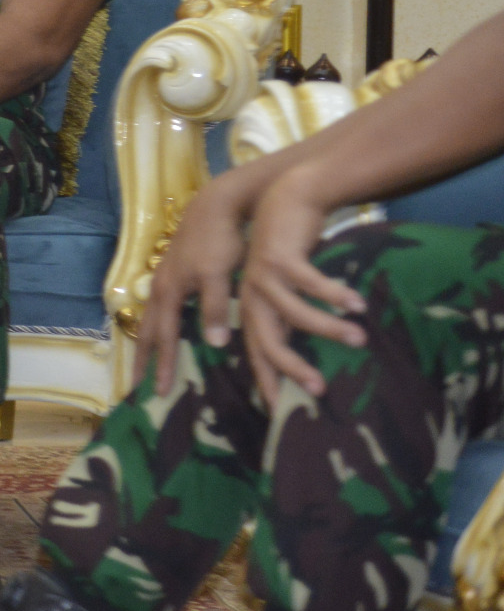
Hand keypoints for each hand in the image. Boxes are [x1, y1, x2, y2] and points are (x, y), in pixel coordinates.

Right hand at [141, 176, 254, 393]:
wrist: (216, 205)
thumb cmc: (220, 240)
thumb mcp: (219, 274)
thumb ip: (215, 307)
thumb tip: (215, 343)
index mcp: (169, 292)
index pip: (164, 337)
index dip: (161, 365)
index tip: (156, 392)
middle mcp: (161, 288)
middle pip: (147, 331)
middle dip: (143, 359)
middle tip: (136, 387)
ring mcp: (165, 279)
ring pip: (151, 319)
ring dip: (148, 343)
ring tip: (146, 363)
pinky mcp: (174, 274)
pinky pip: (161, 309)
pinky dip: (159, 327)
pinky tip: (166, 331)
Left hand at [238, 164, 367, 405]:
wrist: (283, 198)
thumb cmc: (290, 251)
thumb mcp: (285, 289)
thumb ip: (291, 320)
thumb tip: (306, 360)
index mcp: (252, 307)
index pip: (257, 352)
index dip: (266, 380)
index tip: (278, 411)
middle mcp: (252, 295)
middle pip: (267, 340)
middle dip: (290, 368)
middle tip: (318, 389)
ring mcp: (263, 275)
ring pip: (293, 312)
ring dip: (326, 328)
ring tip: (359, 339)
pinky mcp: (279, 254)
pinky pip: (309, 281)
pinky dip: (333, 294)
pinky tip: (357, 303)